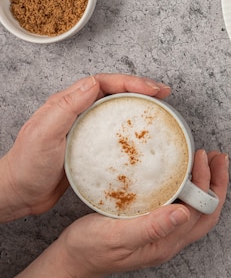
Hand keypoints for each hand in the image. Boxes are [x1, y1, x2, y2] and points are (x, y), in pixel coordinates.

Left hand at [0, 74, 170, 220]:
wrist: (18, 195)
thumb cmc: (26, 165)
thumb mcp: (44, 133)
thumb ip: (66, 107)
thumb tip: (93, 83)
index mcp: (68, 102)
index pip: (105, 83)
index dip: (131, 81)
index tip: (153, 88)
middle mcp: (78, 111)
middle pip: (115, 92)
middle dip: (141, 89)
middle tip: (164, 95)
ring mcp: (85, 129)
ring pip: (117, 110)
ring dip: (139, 107)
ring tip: (160, 111)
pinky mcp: (90, 148)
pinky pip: (115, 133)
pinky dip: (132, 131)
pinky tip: (144, 141)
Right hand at [55, 149, 228, 277]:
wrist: (71, 260)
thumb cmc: (90, 249)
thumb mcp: (118, 235)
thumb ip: (151, 226)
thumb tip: (184, 213)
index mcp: (165, 242)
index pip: (200, 210)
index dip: (207, 182)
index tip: (202, 157)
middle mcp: (169, 240)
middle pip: (206, 212)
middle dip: (217, 183)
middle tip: (218, 156)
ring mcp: (162, 235)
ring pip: (197, 210)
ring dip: (206, 185)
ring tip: (207, 161)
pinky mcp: (152, 227)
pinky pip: (182, 207)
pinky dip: (190, 188)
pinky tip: (182, 175)